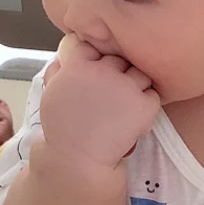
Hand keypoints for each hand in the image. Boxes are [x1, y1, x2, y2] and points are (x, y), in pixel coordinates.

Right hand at [38, 37, 160, 168]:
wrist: (78, 159)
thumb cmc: (62, 130)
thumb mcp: (50, 95)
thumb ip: (56, 73)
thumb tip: (61, 60)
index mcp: (78, 66)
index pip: (93, 46)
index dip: (96, 59)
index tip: (96, 74)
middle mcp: (103, 71)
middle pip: (119, 59)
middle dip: (118, 73)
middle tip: (114, 94)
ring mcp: (126, 86)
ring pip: (140, 74)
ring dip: (136, 86)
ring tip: (126, 107)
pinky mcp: (145, 104)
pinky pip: (153, 95)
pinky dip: (147, 106)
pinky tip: (134, 121)